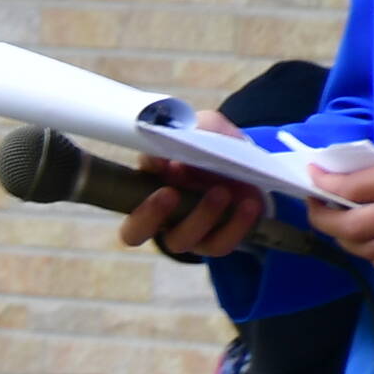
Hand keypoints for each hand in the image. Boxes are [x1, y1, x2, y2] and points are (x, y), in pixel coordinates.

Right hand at [121, 108, 268, 262]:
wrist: (248, 163)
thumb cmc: (209, 145)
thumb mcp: (197, 130)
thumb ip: (181, 133)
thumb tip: (164, 148)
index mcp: (143, 190)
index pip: (124, 194)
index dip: (136, 184)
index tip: (158, 164)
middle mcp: (158, 218)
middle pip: (134, 233)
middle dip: (150, 214)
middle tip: (169, 193)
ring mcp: (187, 234)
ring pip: (181, 240)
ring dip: (201, 216)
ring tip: (222, 191)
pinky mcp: (217, 241)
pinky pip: (222, 243)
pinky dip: (237, 225)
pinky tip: (249, 204)